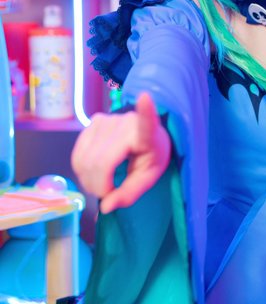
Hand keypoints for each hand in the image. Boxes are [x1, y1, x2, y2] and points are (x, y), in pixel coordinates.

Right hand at [71, 92, 170, 213]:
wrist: (146, 136)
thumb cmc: (150, 156)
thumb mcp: (148, 178)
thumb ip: (130, 193)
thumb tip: (105, 206)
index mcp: (148, 134)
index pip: (147, 122)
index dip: (145, 111)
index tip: (146, 97)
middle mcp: (126, 122)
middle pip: (100, 162)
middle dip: (98, 187)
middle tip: (107, 195)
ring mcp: (107, 119)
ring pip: (85, 160)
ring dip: (89, 181)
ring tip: (102, 185)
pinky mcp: (94, 121)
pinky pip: (78, 154)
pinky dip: (82, 170)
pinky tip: (93, 173)